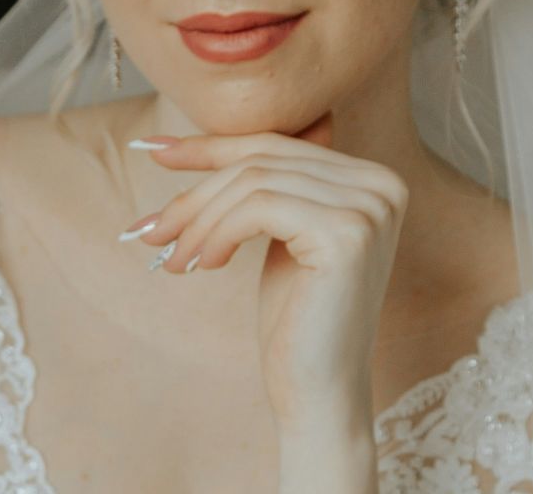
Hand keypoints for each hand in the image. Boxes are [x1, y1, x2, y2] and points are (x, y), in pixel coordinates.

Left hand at [130, 114, 408, 427]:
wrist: (318, 392)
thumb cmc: (295, 319)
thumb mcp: (278, 236)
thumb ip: (266, 183)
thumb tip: (190, 141)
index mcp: (373, 178)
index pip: (277, 145)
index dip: (211, 147)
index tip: (152, 151)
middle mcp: (382, 184)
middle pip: (262, 161)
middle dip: (196, 193)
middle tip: (149, 230)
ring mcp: (370, 206)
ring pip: (253, 182)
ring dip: (199, 220)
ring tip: (174, 259)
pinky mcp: (348, 233)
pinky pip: (257, 207)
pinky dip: (217, 233)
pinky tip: (203, 264)